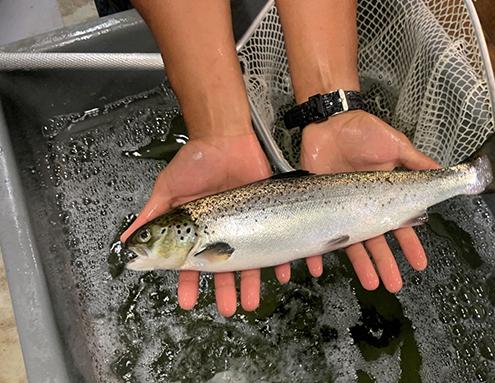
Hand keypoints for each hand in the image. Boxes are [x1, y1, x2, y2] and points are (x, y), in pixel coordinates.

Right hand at [120, 132, 276, 315]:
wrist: (225, 136)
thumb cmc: (194, 160)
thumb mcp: (168, 188)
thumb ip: (151, 215)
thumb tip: (127, 241)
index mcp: (195, 229)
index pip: (190, 262)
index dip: (188, 283)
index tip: (188, 303)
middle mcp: (220, 230)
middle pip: (223, 267)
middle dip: (225, 290)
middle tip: (230, 309)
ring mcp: (245, 223)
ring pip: (250, 259)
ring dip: (252, 282)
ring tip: (253, 302)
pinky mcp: (266, 212)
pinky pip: (276, 239)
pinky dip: (281, 258)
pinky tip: (284, 273)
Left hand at [300, 110, 439, 291]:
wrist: (329, 120)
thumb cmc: (363, 131)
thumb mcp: (395, 144)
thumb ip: (416, 162)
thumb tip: (445, 173)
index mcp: (383, 194)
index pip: (399, 224)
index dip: (409, 244)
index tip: (419, 263)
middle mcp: (362, 206)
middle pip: (375, 240)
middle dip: (386, 263)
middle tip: (393, 284)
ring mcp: (339, 208)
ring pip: (349, 243)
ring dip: (360, 265)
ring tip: (370, 284)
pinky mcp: (316, 205)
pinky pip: (314, 233)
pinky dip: (314, 252)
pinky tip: (316, 268)